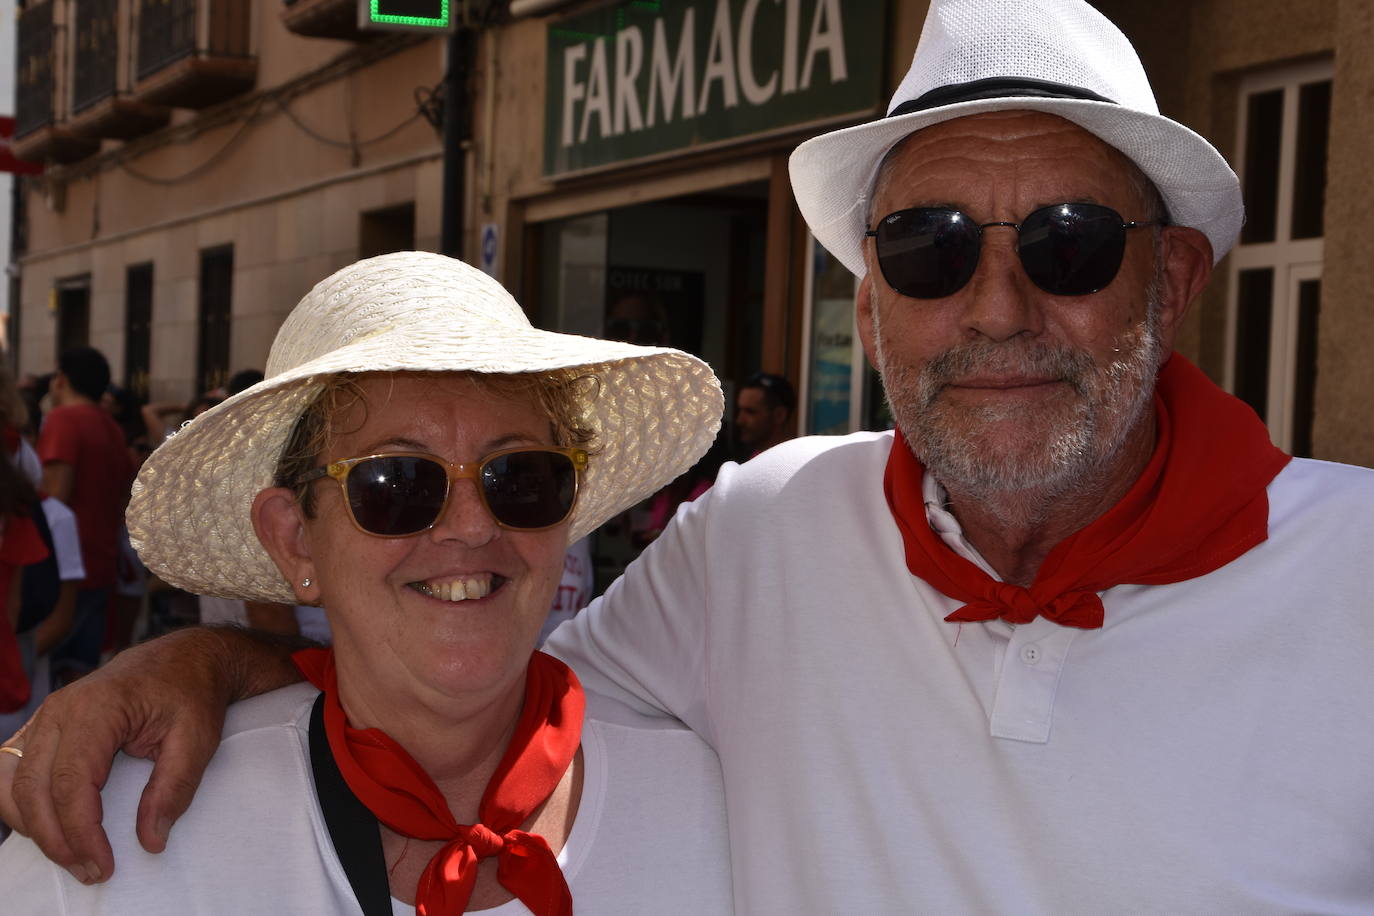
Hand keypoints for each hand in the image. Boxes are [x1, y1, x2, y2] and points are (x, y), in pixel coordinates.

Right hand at [0, 628, 237, 882]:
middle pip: (34, 788)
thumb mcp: (198, 739)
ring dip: (33, 825)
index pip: (71, 782)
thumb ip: (174, 789)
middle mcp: (60, 709)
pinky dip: (22, 804)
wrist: (185, 659)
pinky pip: (13, 770)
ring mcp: (47, 715)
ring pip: (13, 782)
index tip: (103, 865)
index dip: (81, 832)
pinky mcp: (44, 726)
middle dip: (56, 839)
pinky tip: (49, 826)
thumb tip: (151, 840)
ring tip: (72, 854)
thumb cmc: (191, 693)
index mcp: (97, 708)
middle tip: (91, 870)